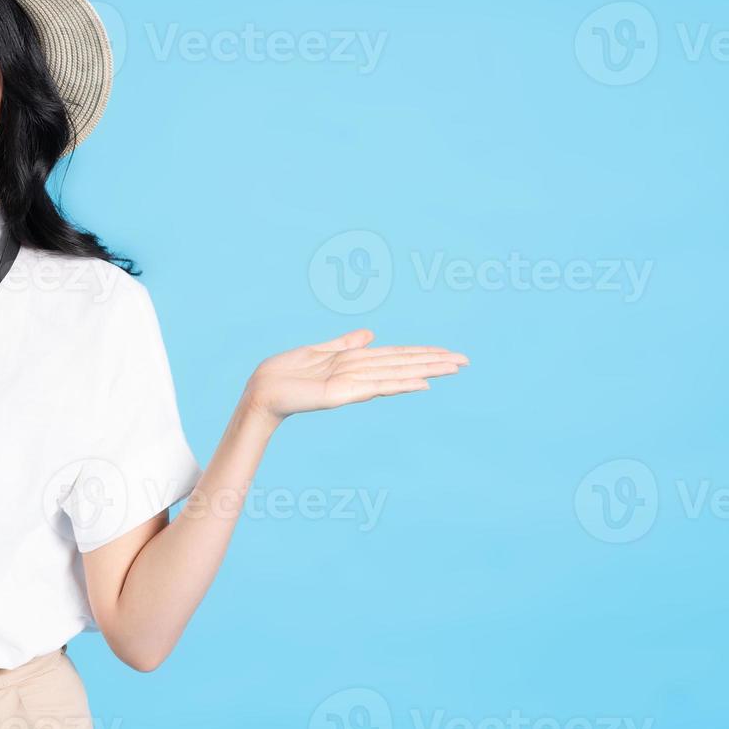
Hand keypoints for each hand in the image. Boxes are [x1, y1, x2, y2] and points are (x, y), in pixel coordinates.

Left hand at [243, 329, 467, 423]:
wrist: (262, 390)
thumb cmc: (286, 373)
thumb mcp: (318, 350)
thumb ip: (345, 343)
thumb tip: (371, 334)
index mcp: (355, 362)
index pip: (397, 356)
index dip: (423, 353)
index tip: (449, 352)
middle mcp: (359, 373)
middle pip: (404, 364)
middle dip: (435, 361)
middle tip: (466, 360)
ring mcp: (353, 384)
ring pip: (397, 373)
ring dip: (426, 370)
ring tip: (454, 367)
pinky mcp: (342, 393)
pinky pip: (376, 386)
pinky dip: (400, 384)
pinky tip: (422, 384)